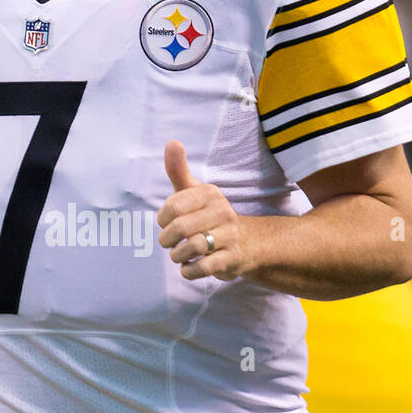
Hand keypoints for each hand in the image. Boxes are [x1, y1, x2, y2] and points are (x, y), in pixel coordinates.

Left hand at [156, 140, 250, 281]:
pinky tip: (188, 266)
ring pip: (191, 248)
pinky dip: (188, 271)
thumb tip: (172, 142)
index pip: (172, 206)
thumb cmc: (210, 215)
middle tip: (170, 243)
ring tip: (179, 255)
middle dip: (167, 240)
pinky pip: (202, 268)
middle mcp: (222, 212)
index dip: (162, 219)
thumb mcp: (195, 192)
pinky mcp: (231, 259)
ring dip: (177, 256)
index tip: (167, 223)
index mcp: (210, 193)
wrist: (248, 243)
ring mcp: (229, 236)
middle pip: (180, 228)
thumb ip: (178, 170)